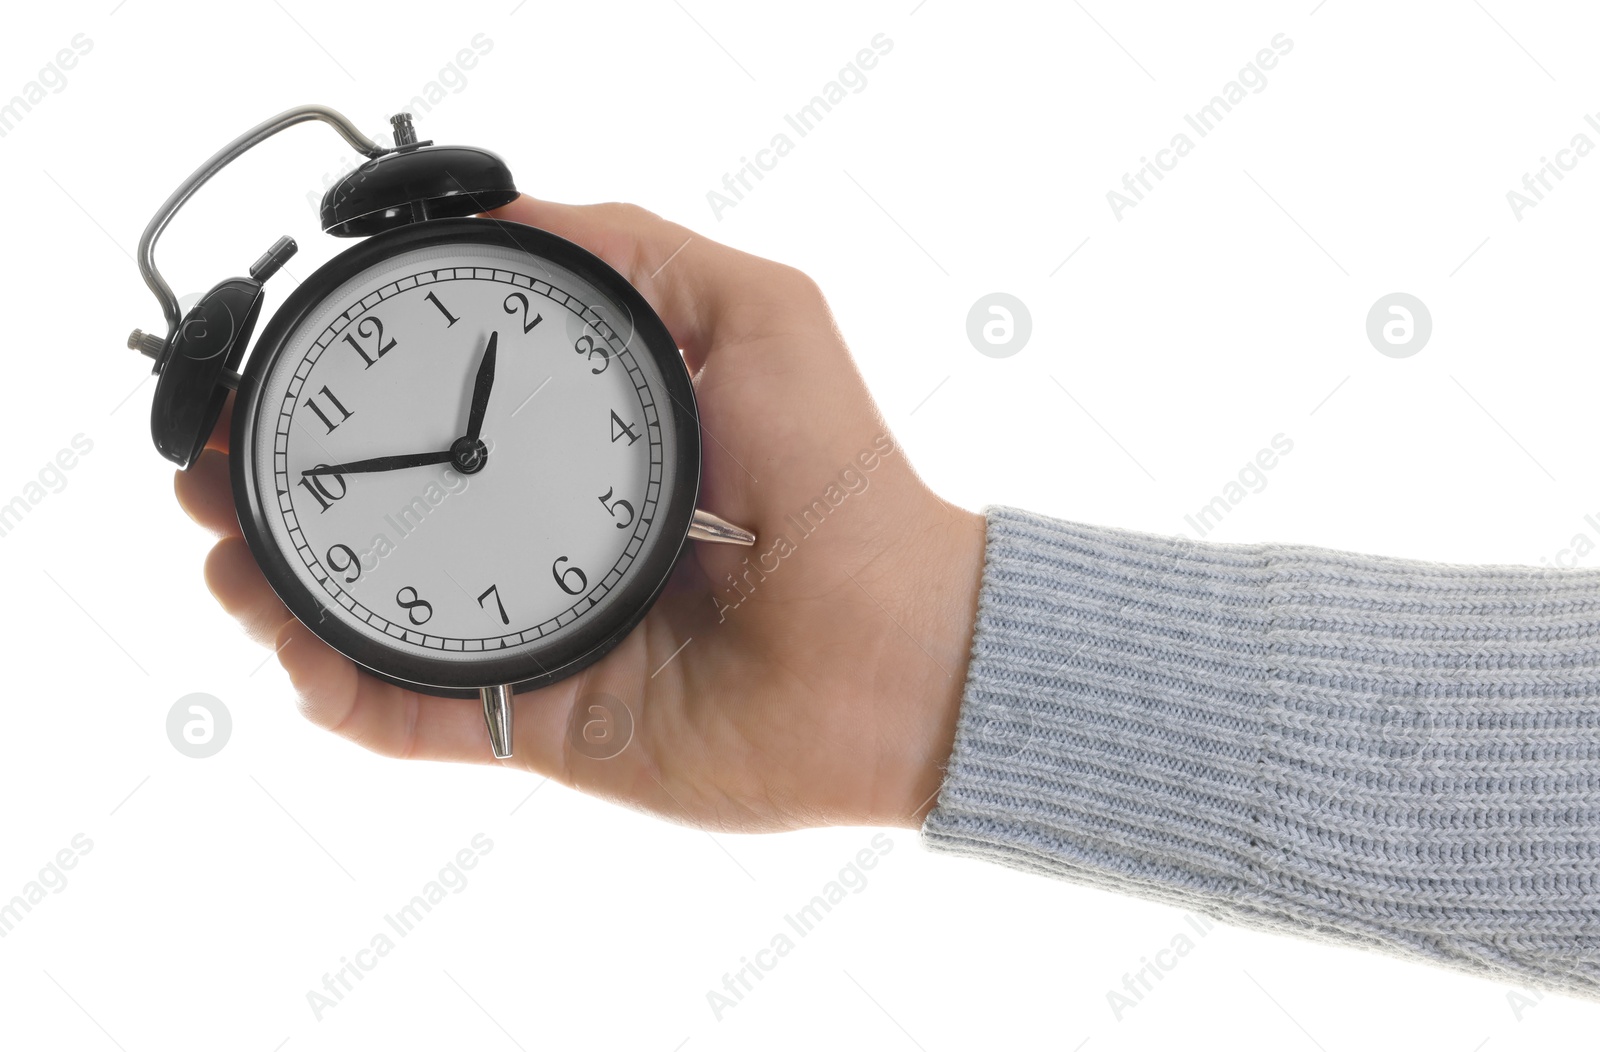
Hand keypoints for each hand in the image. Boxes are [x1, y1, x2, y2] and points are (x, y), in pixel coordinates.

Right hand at [176, 197, 985, 831]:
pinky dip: (343, 695)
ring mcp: (537, 634)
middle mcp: (546, 539)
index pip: (437, 419)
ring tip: (231, 555)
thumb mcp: (757, 315)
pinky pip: (418, 719)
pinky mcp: (544, 723)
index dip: (347, 402)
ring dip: (283, 591)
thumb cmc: (841, 477)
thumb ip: (638, 253)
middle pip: (381, 519)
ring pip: (375, 619)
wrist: (891, 644)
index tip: (280, 378)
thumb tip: (504, 215)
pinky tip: (301, 655)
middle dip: (280, 493)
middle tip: (211, 471)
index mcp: (583, 451)